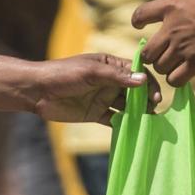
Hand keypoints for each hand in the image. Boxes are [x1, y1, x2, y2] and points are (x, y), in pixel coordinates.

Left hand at [33, 54, 160, 124]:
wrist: (37, 91)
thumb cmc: (63, 74)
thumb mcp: (91, 72)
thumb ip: (117, 77)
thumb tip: (143, 80)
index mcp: (110, 65)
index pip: (136, 72)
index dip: (148, 83)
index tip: (156, 96)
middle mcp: (109, 81)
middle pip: (134, 91)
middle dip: (146, 100)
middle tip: (155, 111)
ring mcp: (103, 98)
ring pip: (127, 106)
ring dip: (137, 113)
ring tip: (148, 121)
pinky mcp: (96, 113)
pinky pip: (114, 119)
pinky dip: (124, 124)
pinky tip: (132, 129)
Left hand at [132, 0, 194, 86]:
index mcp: (172, 6)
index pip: (140, 15)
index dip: (137, 21)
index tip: (139, 25)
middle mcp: (173, 29)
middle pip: (147, 51)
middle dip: (151, 53)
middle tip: (160, 51)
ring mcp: (184, 48)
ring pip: (160, 67)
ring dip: (164, 66)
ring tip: (173, 62)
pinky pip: (175, 79)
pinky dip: (176, 79)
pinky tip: (183, 73)